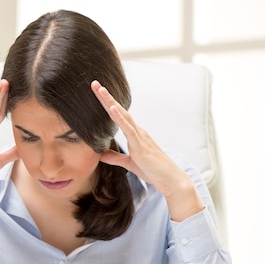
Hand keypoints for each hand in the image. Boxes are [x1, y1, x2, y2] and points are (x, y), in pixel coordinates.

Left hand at [91, 80, 203, 220]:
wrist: (170, 179)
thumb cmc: (152, 170)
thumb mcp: (128, 163)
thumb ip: (115, 158)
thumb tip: (100, 155)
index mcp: (134, 134)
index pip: (117, 116)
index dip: (106, 104)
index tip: (96, 93)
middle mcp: (137, 131)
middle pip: (118, 110)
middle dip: (106, 97)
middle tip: (94, 84)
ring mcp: (139, 136)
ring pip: (122, 115)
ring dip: (110, 102)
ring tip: (100, 90)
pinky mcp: (140, 145)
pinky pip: (128, 129)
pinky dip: (120, 118)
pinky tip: (112, 108)